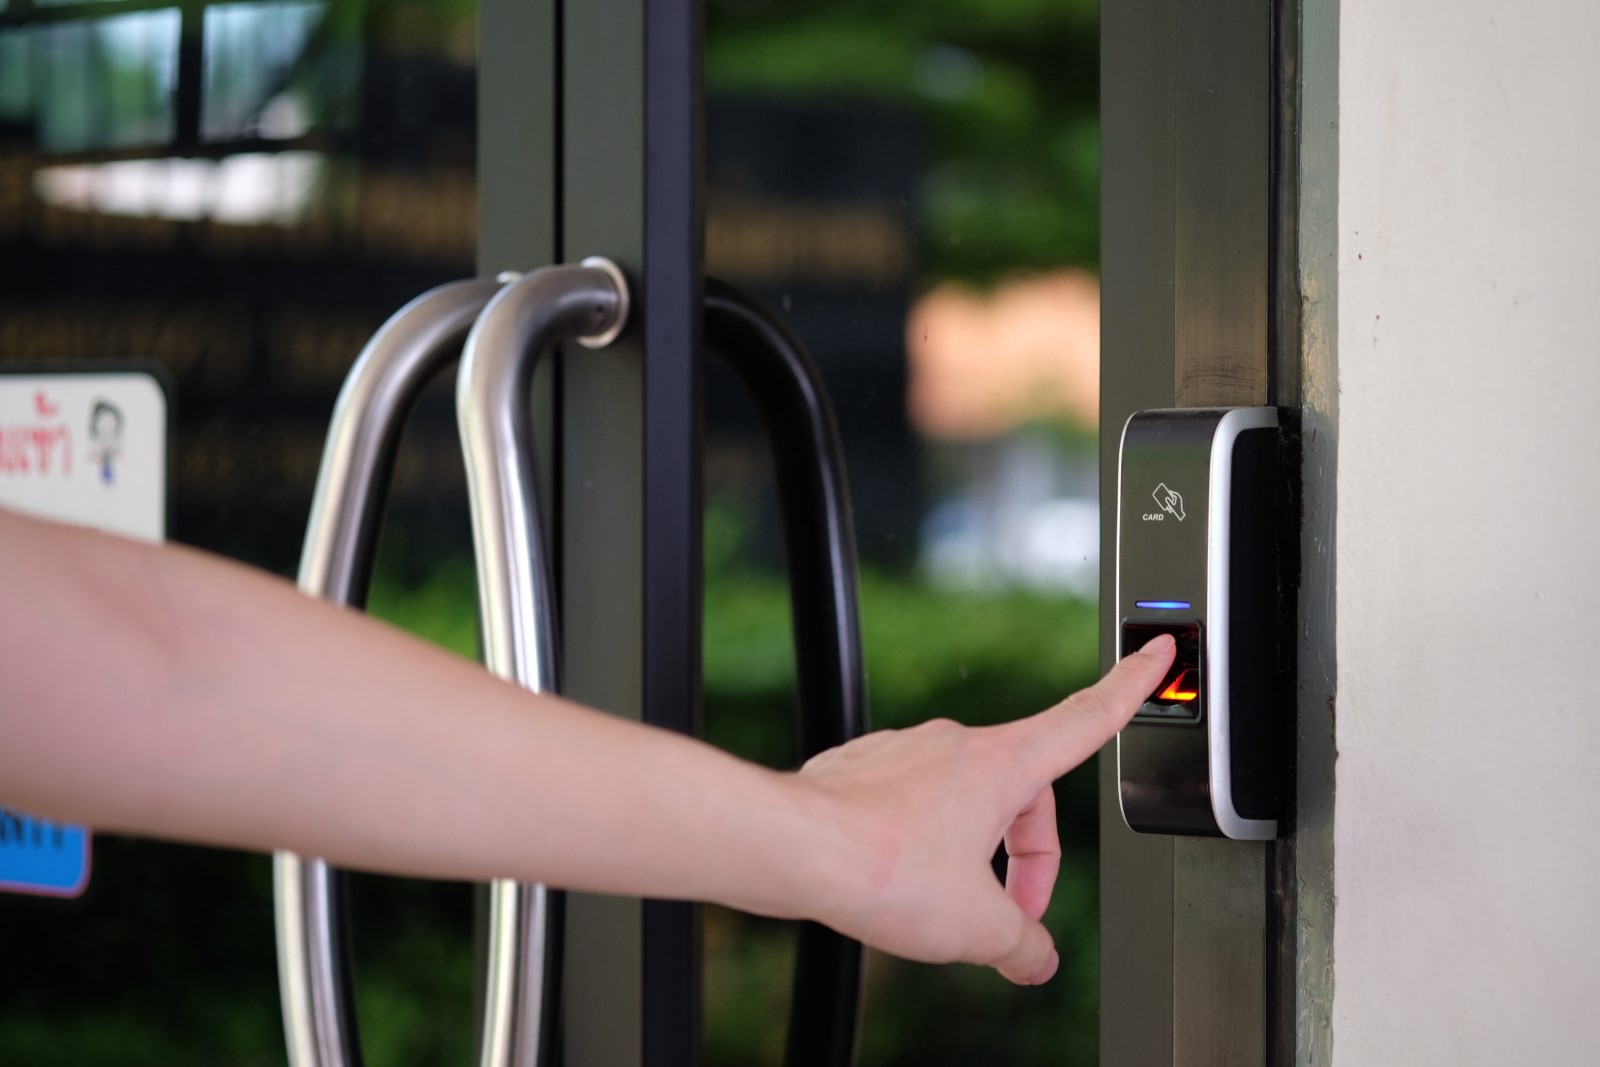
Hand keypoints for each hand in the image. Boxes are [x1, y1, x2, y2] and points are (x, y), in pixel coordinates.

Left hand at [794, 634, 1174, 984]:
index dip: (1132, 686)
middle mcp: (955, 744)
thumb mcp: (978, 927)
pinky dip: (918, 845)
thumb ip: (1023, 945)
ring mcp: (904, 751)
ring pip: (961, 806)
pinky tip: (894, 884)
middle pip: (1022, 798)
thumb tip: (1034, 958)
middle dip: (1026, 861)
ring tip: (940, 910)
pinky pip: (909, 807)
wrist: (792, 847)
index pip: (1087, 718)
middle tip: (1008, 919)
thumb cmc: (881, 868)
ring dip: (968, 857)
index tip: (1156, 651)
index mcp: (1003, 764)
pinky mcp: (862, 769)